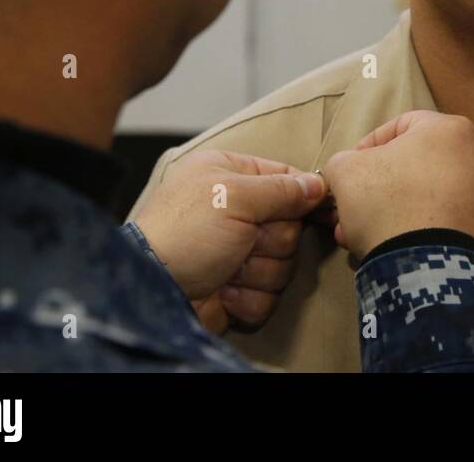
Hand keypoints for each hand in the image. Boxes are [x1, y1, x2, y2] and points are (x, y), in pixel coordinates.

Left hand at [132, 149, 327, 333]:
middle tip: (245, 242)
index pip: (286, 179)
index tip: (319, 210)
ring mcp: (237, 252)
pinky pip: (268, 295)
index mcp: (230, 176)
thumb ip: (282, 189)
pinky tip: (223, 291)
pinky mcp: (237, 288)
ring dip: (258, 272)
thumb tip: (318, 185)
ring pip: (283, 263)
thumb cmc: (186, 232)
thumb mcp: (235, 196)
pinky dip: (248, 298)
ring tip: (227, 270)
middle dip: (271, 241)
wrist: (154, 292)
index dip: (304, 197)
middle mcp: (235, 211)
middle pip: (291, 226)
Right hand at [322, 110, 473, 259]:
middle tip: (355, 208)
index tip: (349, 171)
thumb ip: (345, 160)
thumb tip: (350, 169)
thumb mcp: (345, 170)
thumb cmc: (387, 201)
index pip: (401, 126)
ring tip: (369, 233)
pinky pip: (449, 221)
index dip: (368, 147)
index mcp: (452, 129)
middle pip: (419, 165)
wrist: (428, 265)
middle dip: (382, 187)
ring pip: (433, 195)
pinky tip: (397, 248)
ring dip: (399, 210)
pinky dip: (424, 229)